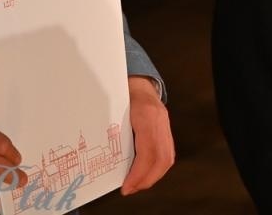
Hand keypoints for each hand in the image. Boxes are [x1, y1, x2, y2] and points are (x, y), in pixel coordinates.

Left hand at [121, 74, 174, 194]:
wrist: (138, 82)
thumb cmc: (121, 94)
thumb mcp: (113, 110)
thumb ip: (112, 133)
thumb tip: (104, 161)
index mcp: (146, 116)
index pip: (147, 152)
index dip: (138, 173)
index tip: (126, 187)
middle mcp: (160, 121)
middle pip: (162, 158)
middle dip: (147, 179)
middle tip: (131, 189)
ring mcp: (165, 124)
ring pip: (168, 157)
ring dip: (153, 176)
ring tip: (137, 185)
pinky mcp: (166, 128)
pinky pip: (168, 153)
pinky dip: (157, 167)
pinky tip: (145, 174)